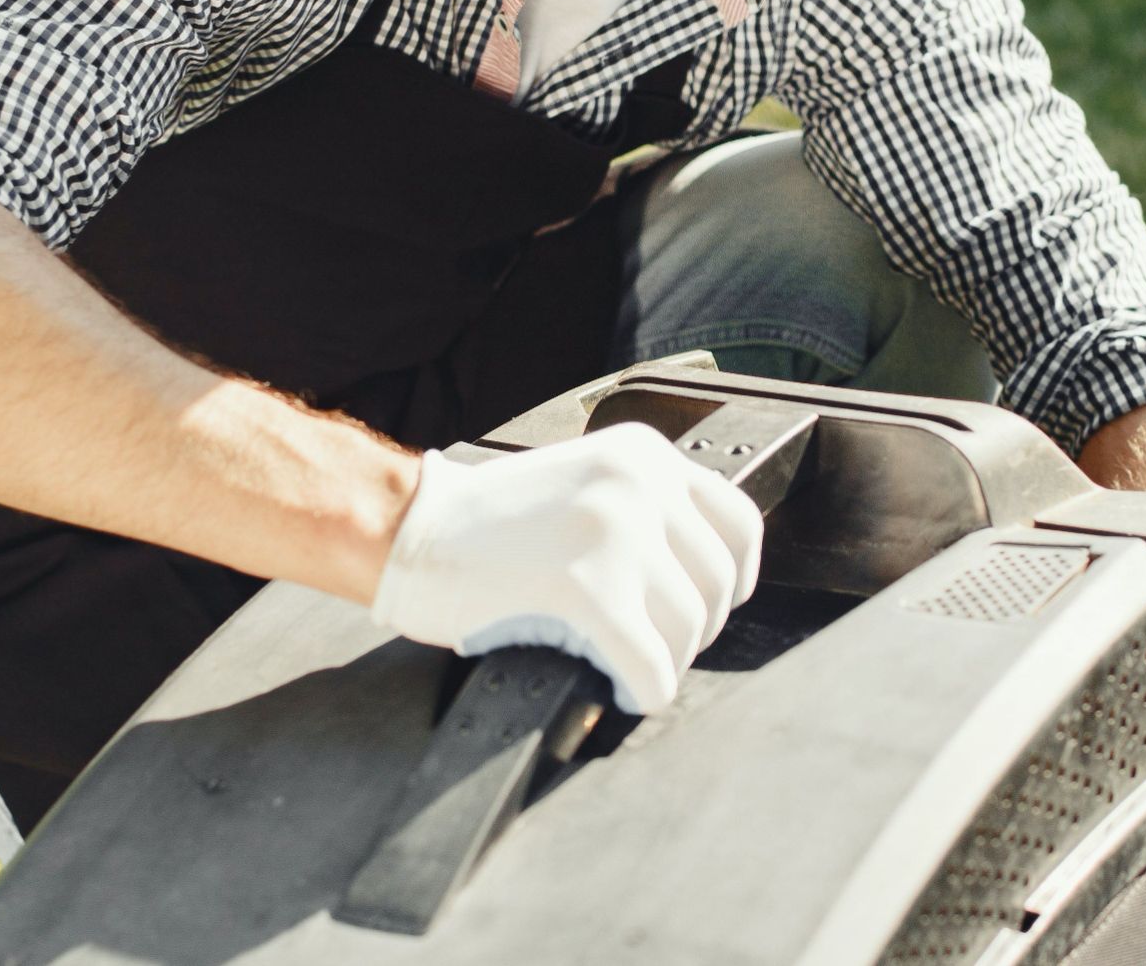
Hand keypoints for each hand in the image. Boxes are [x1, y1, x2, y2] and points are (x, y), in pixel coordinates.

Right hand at [370, 423, 764, 712]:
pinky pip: (651, 665)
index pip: (738, 521)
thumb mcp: (586, 486)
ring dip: (664, 662)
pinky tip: (615, 687)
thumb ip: (645, 512)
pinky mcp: (588, 588)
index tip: (710, 607)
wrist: (407, 527)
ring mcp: (616, 533)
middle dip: (692, 630)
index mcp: (644, 456)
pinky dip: (641, 690)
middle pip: (717, 582)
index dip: (732, 579)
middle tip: (652, 646)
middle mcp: (641, 484)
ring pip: (688, 628)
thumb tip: (699, 580)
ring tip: (624, 665)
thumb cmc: (485, 523)